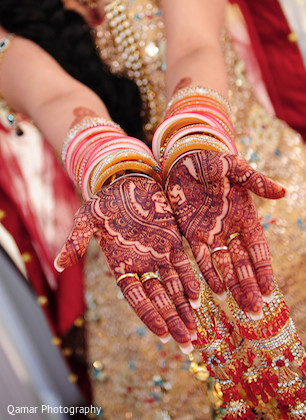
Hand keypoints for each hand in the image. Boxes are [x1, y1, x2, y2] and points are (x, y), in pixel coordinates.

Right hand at [54, 175, 199, 350]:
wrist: (126, 181)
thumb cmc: (105, 201)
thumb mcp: (87, 219)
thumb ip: (76, 241)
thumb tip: (59, 265)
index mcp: (120, 265)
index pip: (136, 297)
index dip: (149, 315)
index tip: (163, 336)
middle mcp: (141, 265)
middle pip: (159, 299)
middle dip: (172, 321)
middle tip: (187, 344)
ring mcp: (158, 254)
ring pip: (174, 287)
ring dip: (184, 308)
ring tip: (196, 331)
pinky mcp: (172, 241)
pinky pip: (183, 264)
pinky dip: (190, 280)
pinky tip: (199, 298)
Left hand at [165, 150, 285, 317]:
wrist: (184, 159)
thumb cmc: (212, 162)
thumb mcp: (235, 169)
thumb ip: (257, 182)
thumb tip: (283, 193)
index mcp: (245, 216)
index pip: (258, 249)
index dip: (263, 270)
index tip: (270, 291)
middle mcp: (230, 230)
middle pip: (242, 263)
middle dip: (250, 286)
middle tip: (256, 311)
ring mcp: (211, 234)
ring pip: (224, 265)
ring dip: (232, 286)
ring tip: (240, 307)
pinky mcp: (191, 233)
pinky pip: (200, 258)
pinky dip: (208, 273)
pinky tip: (215, 291)